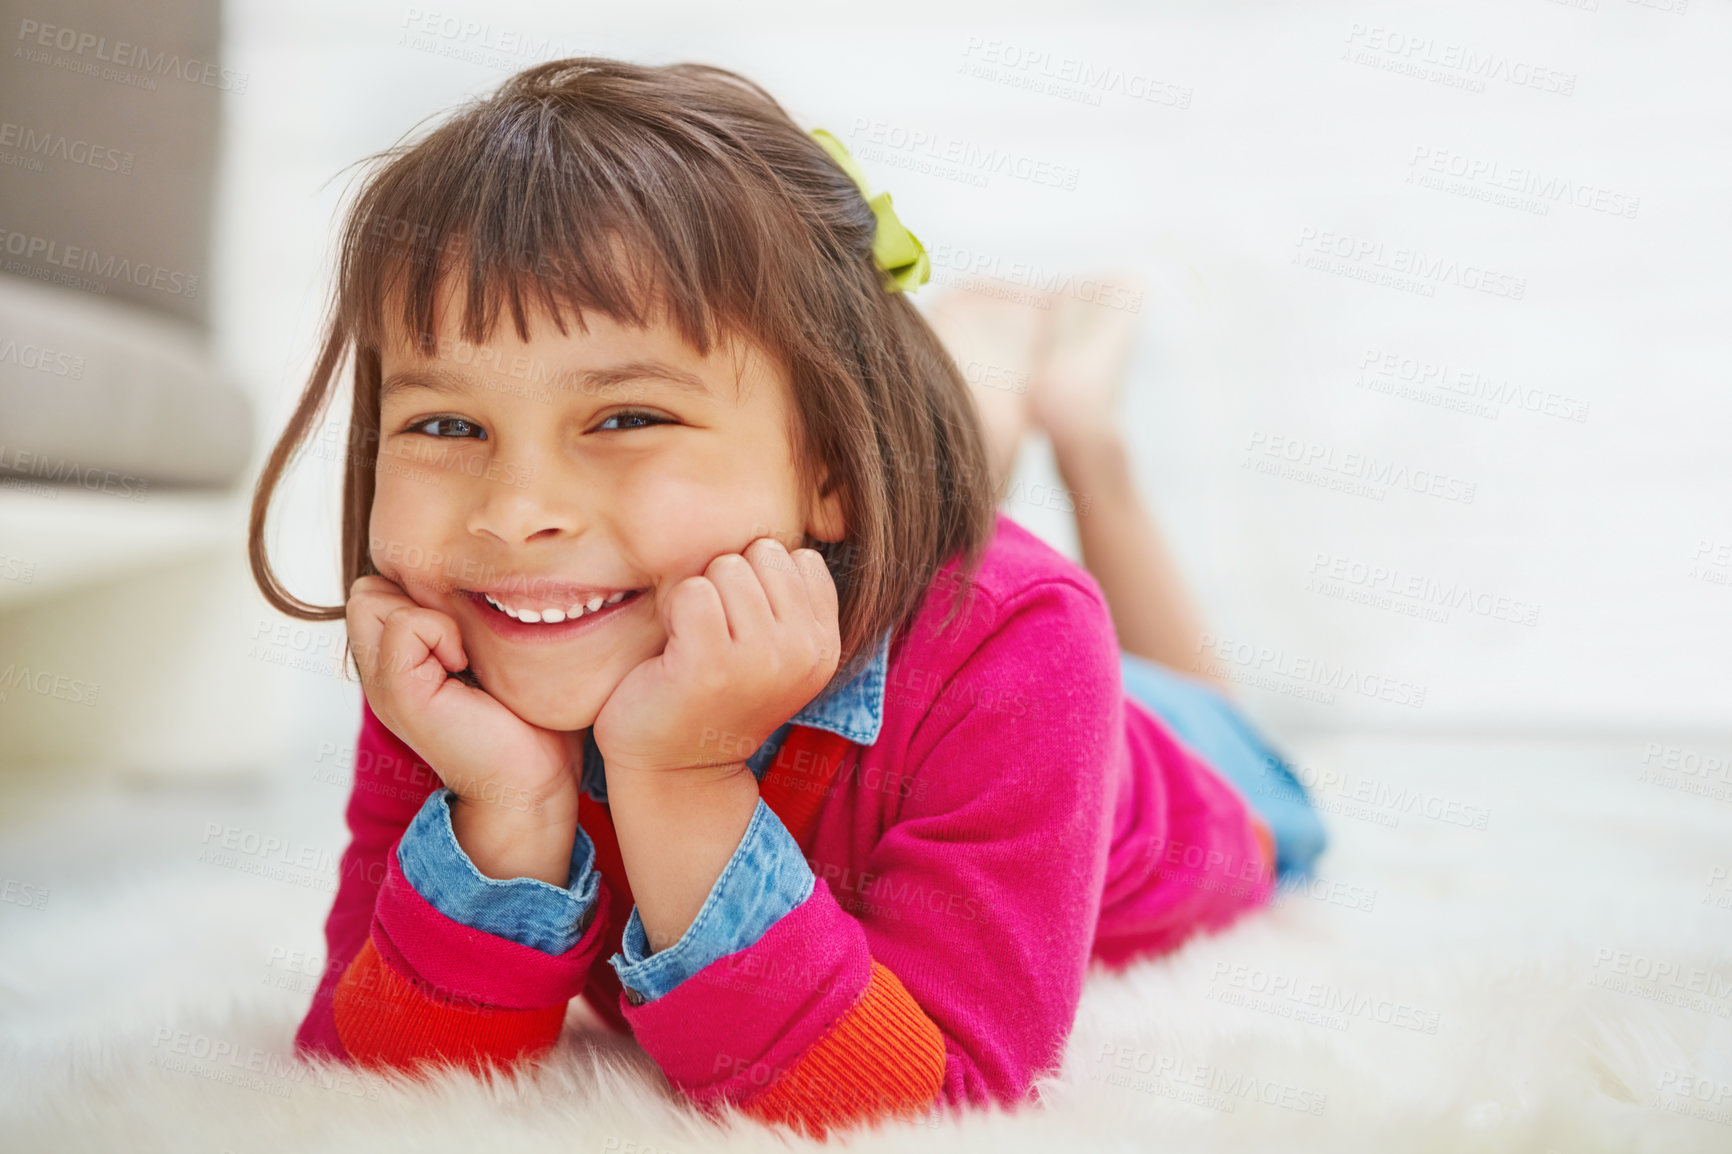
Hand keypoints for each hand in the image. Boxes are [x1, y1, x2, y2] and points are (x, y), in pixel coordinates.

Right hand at [345, 574, 582, 825]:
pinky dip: (438, 631)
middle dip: (418, 591)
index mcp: (397, 655)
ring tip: (465, 651)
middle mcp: (379, 666)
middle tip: (464, 635)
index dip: (423, 585)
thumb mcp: (493, 650)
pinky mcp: (397, 692)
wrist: (531, 781)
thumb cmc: (527, 716)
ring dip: (429, 609)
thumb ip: (466, 613)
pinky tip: (464, 665)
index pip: (382, 580)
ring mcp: (381, 680)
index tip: (469, 625)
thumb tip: (481, 563)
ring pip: (373, 594)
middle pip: (369, 584)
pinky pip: (403, 623)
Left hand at [591, 537, 840, 778]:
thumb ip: (787, 601)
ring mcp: (760, 658)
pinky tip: (674, 651)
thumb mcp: (772, 651)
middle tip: (714, 636)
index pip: (800, 558)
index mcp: (824, 646)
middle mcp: (803, 652)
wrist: (675, 772)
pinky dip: (673, 611)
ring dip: (700, 596)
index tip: (741, 627)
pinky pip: (692, 591)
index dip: (760, 579)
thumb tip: (772, 532)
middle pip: (763, 553)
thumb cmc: (715, 697)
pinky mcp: (710, 663)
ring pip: (727, 566)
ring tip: (694, 643)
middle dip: (729, 582)